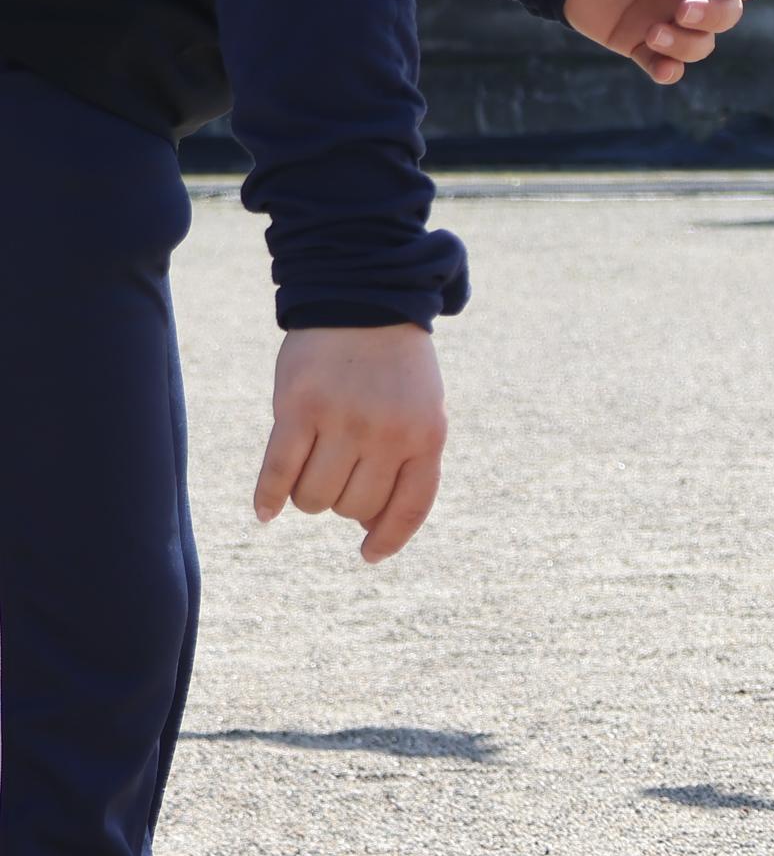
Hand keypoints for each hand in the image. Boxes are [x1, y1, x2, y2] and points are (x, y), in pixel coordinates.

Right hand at [257, 326, 445, 561]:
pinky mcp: (298, 409)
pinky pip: (278, 472)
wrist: (365, 301)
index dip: (388, 537)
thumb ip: (406, 461)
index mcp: (426, 437)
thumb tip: (372, 524)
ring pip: (314, 497)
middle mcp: (387, 434)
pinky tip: (265, 513)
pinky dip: (268, 498)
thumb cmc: (394, 366)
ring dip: (307, 497)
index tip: (369, 554)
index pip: (410, 507)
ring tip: (310, 472)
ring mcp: (342, 422)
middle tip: (337, 477)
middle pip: (353, 506)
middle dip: (342, 503)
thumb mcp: (422, 410)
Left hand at [565, 0, 760, 85]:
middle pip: (726, 11)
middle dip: (713, 16)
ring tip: (653, 33)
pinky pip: (666, 64)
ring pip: (701, 43)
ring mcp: (669, 17)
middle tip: (683, 11)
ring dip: (686, 44)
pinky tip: (661, 69)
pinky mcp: (641, 41)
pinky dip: (669, 71)